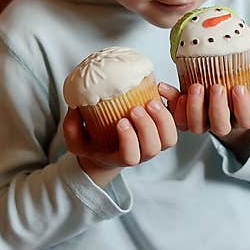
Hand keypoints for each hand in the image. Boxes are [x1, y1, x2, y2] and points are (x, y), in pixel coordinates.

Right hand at [62, 99, 177, 186]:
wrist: (113, 142)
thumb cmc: (94, 142)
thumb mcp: (76, 139)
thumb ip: (71, 128)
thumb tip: (75, 107)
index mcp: (123, 157)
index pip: (131, 157)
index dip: (129, 141)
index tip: (120, 122)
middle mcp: (143, 152)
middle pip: (153, 148)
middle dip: (147, 128)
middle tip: (136, 108)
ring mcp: (157, 141)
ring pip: (169, 138)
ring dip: (163, 119)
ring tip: (151, 102)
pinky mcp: (166, 126)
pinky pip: (178, 122)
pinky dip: (173, 108)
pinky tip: (160, 91)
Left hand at [157, 68, 249, 159]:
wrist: (222, 91)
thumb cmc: (240, 89)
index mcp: (242, 118)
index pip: (246, 120)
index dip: (243, 107)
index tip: (239, 88)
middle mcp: (221, 124)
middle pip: (220, 126)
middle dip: (218, 107)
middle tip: (217, 87)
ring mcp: (202, 123)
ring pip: (196, 126)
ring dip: (194, 108)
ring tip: (195, 87)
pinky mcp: (184, 119)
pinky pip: (176, 117)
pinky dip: (170, 102)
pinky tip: (166, 87)